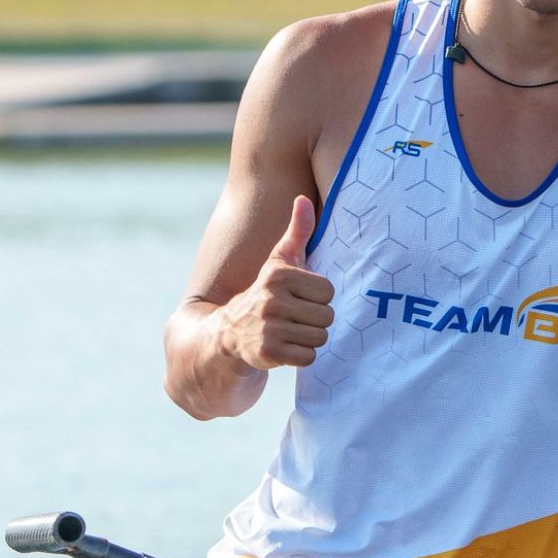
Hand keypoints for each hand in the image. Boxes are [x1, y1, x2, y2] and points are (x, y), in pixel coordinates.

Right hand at [211, 195, 335, 368]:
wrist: (229, 331)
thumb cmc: (267, 291)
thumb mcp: (280, 260)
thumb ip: (298, 231)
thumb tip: (302, 199)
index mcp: (278, 275)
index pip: (328, 291)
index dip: (319, 297)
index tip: (301, 297)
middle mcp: (271, 300)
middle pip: (327, 316)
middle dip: (316, 319)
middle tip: (296, 317)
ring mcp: (268, 328)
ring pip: (320, 337)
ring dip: (309, 338)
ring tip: (291, 331)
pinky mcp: (268, 353)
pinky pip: (308, 358)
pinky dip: (302, 356)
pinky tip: (286, 347)